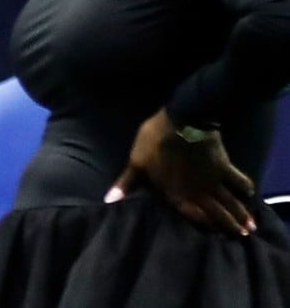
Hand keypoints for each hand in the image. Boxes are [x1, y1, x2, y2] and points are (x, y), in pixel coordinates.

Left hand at [105, 108, 256, 236]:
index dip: (204, 227)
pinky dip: (246, 188)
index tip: (215, 236)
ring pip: (230, 202)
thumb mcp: (137, 162)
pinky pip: (238, 180)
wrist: (183, 122)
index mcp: (177, 195)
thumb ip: (127, 184)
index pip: (193, 217)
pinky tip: (250, 194)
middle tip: (240, 236)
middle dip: (228, 226)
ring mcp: (213, 180)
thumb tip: (108, 200)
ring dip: (240, 214)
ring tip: (249, 227)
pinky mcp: (224, 166)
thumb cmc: (155, 143)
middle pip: (217, 214)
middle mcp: (198, 193)